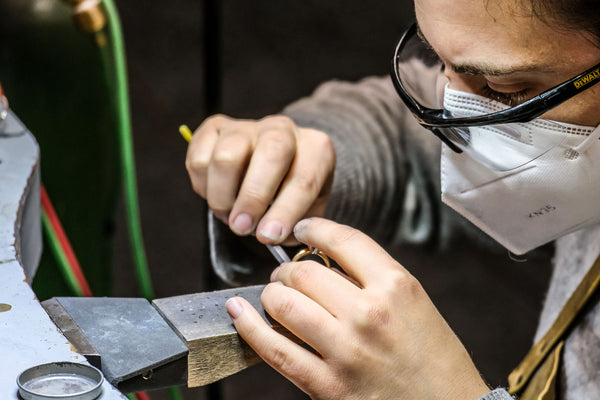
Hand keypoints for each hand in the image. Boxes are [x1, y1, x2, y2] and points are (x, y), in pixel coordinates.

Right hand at [185, 114, 334, 244]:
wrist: (272, 169)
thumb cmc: (291, 195)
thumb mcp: (307, 211)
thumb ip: (296, 225)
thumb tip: (271, 234)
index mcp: (315, 149)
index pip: (304, 178)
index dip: (285, 211)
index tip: (269, 236)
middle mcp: (283, 129)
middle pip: (269, 154)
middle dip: (252, 198)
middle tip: (242, 228)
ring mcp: (247, 126)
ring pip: (226, 157)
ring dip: (223, 197)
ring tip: (229, 217)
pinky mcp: (215, 128)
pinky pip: (199, 158)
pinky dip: (203, 187)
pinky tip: (216, 196)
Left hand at [225, 218, 489, 399]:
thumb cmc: (435, 360)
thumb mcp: (416, 304)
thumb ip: (373, 277)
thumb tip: (327, 260)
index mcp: (396, 286)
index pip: (343, 240)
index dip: (315, 228)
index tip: (304, 230)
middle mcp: (368, 313)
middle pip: (305, 272)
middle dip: (289, 270)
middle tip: (288, 275)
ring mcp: (344, 350)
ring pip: (284, 303)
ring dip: (271, 294)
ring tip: (276, 296)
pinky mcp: (326, 385)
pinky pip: (274, 348)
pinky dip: (248, 326)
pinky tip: (239, 311)